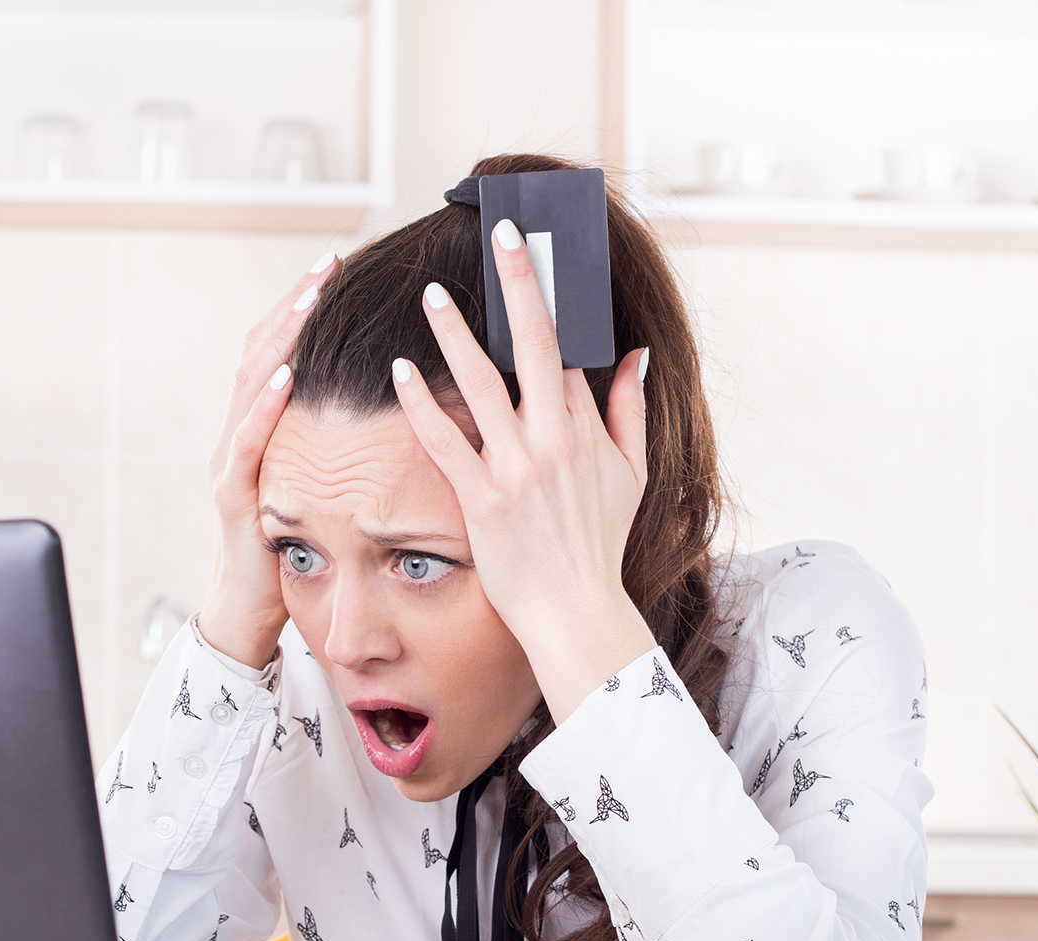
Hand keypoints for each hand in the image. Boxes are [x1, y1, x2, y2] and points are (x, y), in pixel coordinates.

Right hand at [196, 253, 337, 668]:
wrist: (252, 611)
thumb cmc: (296, 548)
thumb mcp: (322, 485)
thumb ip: (339, 444)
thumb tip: (394, 403)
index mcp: (266, 427)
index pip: (284, 350)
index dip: (305, 307)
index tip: (337, 264)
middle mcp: (240, 433)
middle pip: (262, 351)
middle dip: (294, 305)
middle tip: (326, 264)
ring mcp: (231, 461)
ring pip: (250, 384)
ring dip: (281, 340)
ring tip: (308, 301)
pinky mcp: (233, 496)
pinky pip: (246, 443)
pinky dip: (264, 408)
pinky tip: (287, 378)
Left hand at [389, 219, 655, 724]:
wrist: (575, 609)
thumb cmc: (598, 544)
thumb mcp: (632, 475)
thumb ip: (631, 410)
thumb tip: (637, 356)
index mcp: (587, 429)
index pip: (570, 346)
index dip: (556, 295)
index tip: (539, 252)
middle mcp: (554, 440)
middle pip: (536, 344)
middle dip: (520, 283)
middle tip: (503, 233)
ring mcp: (517, 469)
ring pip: (482, 384)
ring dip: (455, 333)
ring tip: (431, 293)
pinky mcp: (482, 500)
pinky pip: (445, 442)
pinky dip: (421, 405)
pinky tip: (400, 370)